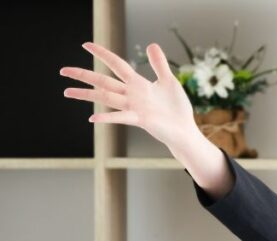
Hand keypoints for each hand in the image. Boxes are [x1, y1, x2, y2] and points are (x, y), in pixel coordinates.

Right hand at [61, 42, 199, 152]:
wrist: (185, 130)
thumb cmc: (177, 108)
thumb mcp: (169, 81)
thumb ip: (159, 64)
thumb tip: (151, 44)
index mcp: (138, 84)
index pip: (116, 64)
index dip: (102, 53)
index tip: (86, 44)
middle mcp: (132, 95)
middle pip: (103, 81)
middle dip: (83, 75)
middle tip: (62, 70)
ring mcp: (134, 107)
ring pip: (106, 98)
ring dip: (86, 94)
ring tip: (66, 92)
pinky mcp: (140, 119)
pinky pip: (121, 117)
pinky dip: (107, 118)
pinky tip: (92, 119)